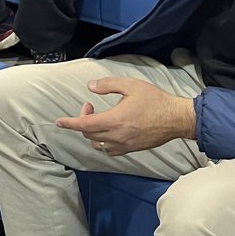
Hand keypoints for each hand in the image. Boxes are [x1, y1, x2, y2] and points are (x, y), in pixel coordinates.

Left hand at [55, 77, 196, 156]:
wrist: (175, 118)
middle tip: (89, 106)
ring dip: (92, 132)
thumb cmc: (154, 100)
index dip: (69, 123)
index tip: (59, 122)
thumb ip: (107, 85)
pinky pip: (109, 151)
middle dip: (83, 120)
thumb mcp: (130, 85)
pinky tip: (107, 131)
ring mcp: (124, 145)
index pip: (84, 125)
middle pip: (89, 134)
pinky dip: (102, 142)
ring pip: (98, 144)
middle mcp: (117, 136)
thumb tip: (90, 87)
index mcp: (114, 120)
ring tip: (98, 118)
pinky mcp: (131, 149)